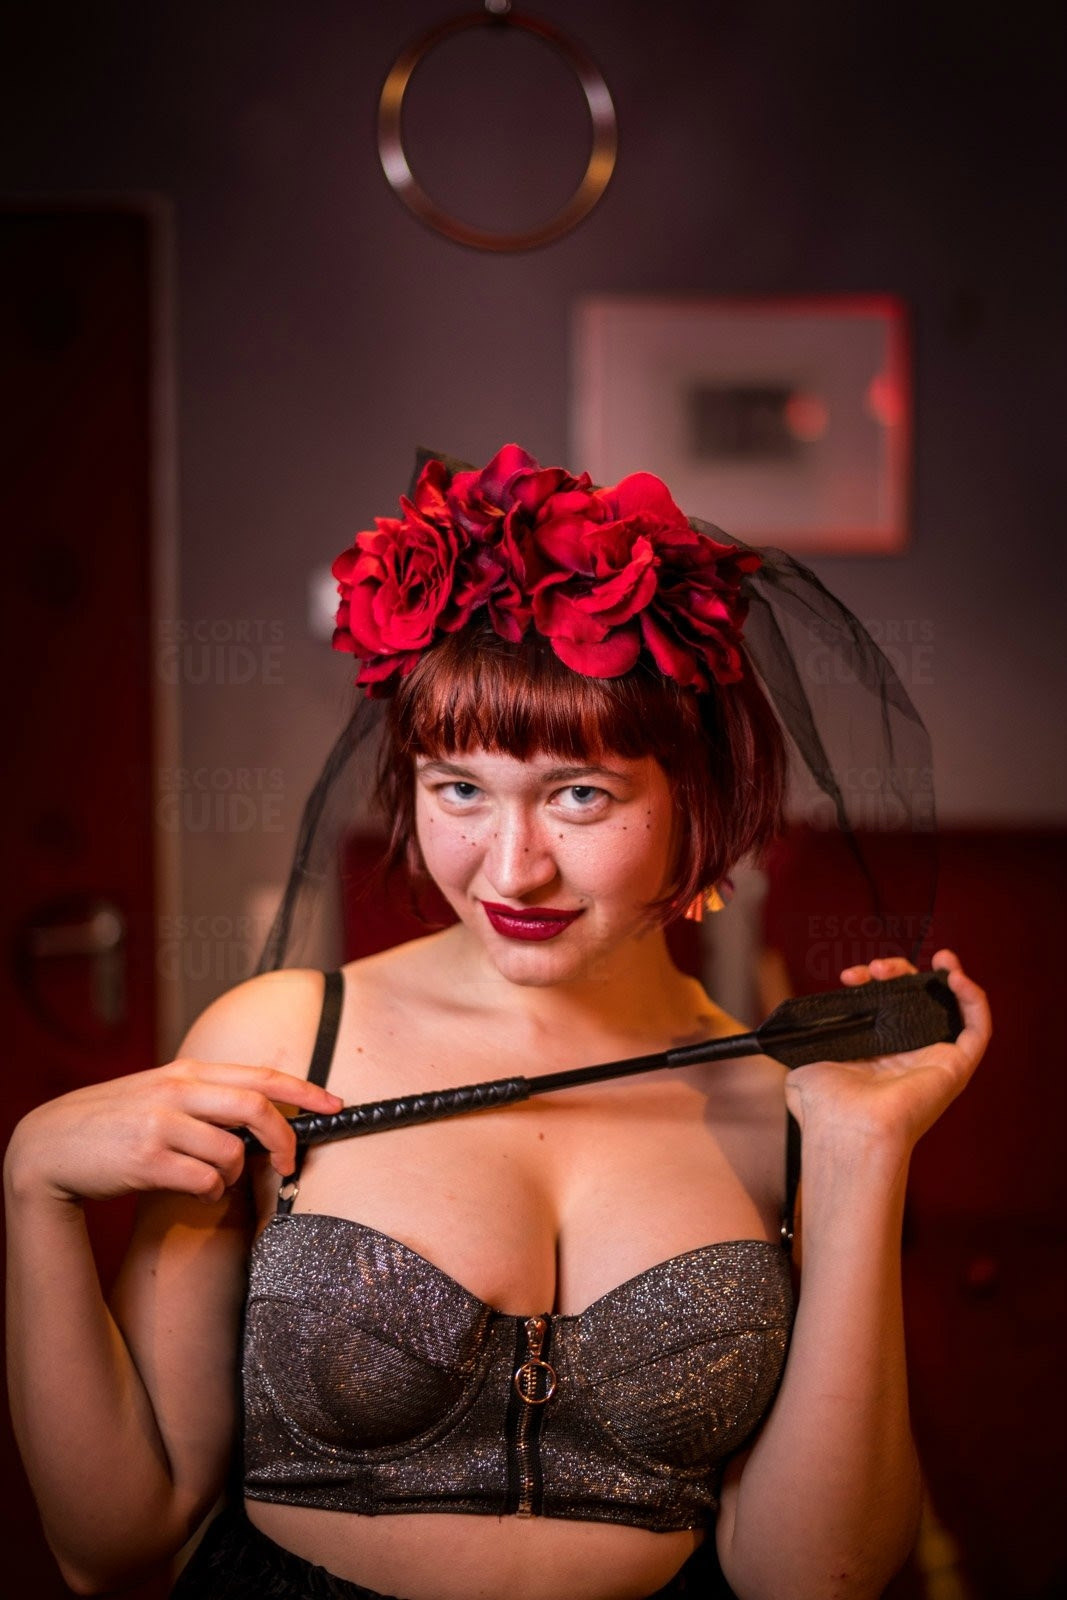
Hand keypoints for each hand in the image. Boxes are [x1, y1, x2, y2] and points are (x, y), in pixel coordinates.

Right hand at [5, 1061, 342, 1205]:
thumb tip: (262, 1120)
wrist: (48, 1145)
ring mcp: (161, 1124)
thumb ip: (205, 1099)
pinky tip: (194, 1191)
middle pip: (257, 1109)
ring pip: (232, 1153)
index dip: (303, 1090)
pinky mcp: (147, 1160)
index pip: (259, 1075)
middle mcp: (177, 1092)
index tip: (334, 1104)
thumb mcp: (159, 1094)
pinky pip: (205, 1181)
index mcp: (185, 1073)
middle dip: (285, 1141)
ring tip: (212, 1179)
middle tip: (289, 1164)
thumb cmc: (113, 1123)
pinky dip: (210, 1192)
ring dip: (234, 1175)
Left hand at [782, 950, 990, 1153]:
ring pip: (953, 1010)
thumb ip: (805, 1042)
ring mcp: (934, 1060)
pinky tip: (955, 976)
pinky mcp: (957, 1066)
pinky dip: (973, 997)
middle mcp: (909, 1056)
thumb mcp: (805, 1063)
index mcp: (878, 1054)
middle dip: (899, 973)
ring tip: (937, 958)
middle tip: (876, 969)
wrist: (846, 1127)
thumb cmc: (824, 1105)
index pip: (886, 1005)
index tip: (849, 977)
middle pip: (918, 1001)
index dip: (872, 982)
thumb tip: (786, 1028)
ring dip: (947, 978)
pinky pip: (977, 1027)